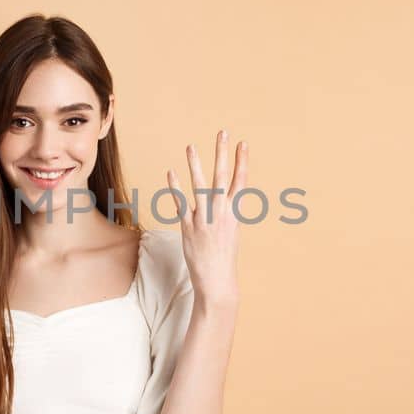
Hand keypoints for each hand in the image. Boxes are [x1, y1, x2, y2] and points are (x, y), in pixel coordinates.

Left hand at [165, 129, 247, 305]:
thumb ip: (226, 213)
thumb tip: (222, 200)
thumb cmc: (224, 257)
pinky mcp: (189, 227)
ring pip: (200, 186)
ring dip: (195, 164)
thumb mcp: (231, 232)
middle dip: (222, 153)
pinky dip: (175, 188)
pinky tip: (171, 172)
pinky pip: (181, 203)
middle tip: (223, 132)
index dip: (242, 161)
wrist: (217, 280)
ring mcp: (205, 219)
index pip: (240, 181)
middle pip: (222, 176)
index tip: (243, 143)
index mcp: (235, 213)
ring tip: (191, 146)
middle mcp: (221, 213)